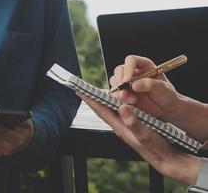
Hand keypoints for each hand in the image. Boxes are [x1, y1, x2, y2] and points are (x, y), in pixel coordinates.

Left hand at [77, 92, 199, 184]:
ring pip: (110, 110)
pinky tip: (117, 101)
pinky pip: (119, 112)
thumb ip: (133, 122)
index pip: (101, 110)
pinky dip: (115, 104)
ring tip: (96, 91)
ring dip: (103, 101)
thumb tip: (123, 107)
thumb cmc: (156, 148)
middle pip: (102, 109)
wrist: (165, 158)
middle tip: (85, 88)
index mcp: (120, 127)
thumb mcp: (145, 134)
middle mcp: (120, 126)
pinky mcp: (132, 126)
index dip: (90, 100)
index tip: (80, 90)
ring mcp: (125, 126)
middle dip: (93, 99)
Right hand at [110, 55, 179, 117]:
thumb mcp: (163, 89)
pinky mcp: (124, 93)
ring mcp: (128, 83)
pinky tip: (129, 103)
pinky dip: (119, 98)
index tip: (127, 80)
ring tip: (132, 100)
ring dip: (120, 91)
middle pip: (119, 70)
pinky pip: (115, 93)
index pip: (131, 60)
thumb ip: (149, 84)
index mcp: (145, 65)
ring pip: (115, 82)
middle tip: (124, 92)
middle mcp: (134, 72)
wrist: (166, 109)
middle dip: (120, 81)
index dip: (127, 68)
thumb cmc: (167, 95)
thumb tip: (134, 84)